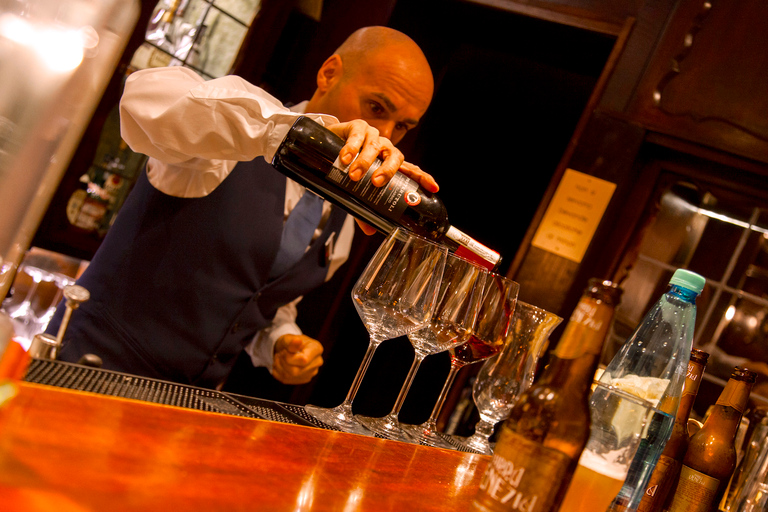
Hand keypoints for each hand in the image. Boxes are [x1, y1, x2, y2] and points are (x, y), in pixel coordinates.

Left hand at [271, 334, 323, 384]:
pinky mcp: (304, 379)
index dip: (289, 357)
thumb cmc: (290, 342)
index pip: (303, 360)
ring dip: (279, 367)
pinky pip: (286, 380)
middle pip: (296, 371)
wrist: (289, 348)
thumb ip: (292, 342)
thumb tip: (297, 341)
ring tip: (278, 358)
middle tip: (279, 355)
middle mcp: (317, 362)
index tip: (284, 351)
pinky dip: (278, 372)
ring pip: (290, 376)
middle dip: (283, 362)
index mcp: (317, 349)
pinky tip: (279, 365)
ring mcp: (312, 372)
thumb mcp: (289, 338)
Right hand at [328, 120, 439, 235]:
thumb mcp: (355, 190)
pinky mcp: (357, 127)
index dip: (422, 178)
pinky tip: (345, 158)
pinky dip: (352, 147)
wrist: (324, 146)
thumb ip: (364, 208)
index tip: (433, 188)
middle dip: (388, 170)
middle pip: (395, 156)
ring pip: (375, 146)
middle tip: (376, 183)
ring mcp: (372, 136)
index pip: (410, 170)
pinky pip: (358, 136)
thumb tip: (370, 230)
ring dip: (365, 161)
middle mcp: (385, 149)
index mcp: (389, 163)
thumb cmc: (347, 168)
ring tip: (354, 175)